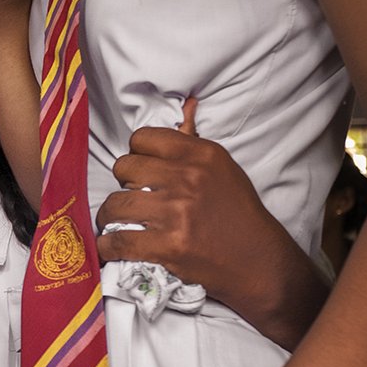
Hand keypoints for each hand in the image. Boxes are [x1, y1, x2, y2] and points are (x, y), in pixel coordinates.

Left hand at [98, 97, 271, 290]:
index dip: (136, 154)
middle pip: (123, 167)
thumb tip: (186, 105)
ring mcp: (176, 212)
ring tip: (117, 223)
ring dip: (110, 216)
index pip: (143, 138)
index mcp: (200, 154)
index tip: (140, 171)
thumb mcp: (222, 169)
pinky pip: (118, 241)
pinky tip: (109, 246)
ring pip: (115, 204)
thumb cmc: (239, 214)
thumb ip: (193, 144)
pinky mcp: (168, 245)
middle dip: (123, 183)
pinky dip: (107, 246)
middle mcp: (187, 178)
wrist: (258, 260)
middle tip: (131, 197)